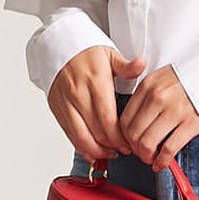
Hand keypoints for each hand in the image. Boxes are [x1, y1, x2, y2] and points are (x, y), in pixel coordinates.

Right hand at [47, 45, 145, 162]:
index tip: (129, 144)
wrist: (58, 46)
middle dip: (111, 146)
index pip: (108, 119)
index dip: (119, 137)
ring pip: (80, 137)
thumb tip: (141, 64)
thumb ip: (126, 66)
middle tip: (124, 150)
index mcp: (95, 82)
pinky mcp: (57, 108)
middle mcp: (78, 94)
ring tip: (109, 154)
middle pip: (96, 131)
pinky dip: (80, 147)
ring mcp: (66, 103)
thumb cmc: (86, 52)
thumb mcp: (109, 54)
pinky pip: (69, 134)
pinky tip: (92, 152)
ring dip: (96, 151)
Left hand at [118, 64, 198, 170]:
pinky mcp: (191, 122)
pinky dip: (162, 161)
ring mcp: (174, 111)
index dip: (125, 137)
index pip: (125, 119)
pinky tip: (162, 163)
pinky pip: (169, 149)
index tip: (130, 143)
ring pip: (148, 144)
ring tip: (151, 159)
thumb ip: (147, 96)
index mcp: (148, 86)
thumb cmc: (191, 77)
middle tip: (141, 153)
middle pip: (133, 134)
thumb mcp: (163, 77)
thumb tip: (136, 123)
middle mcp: (157, 98)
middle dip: (135, 150)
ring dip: (146, 157)